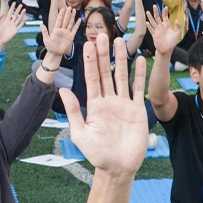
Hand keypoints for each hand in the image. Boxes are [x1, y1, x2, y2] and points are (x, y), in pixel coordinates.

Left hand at [0, 2, 26, 49]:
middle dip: (18, 10)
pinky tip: (25, 18)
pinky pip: (20, 25)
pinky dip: (23, 22)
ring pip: (18, 19)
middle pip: (15, 15)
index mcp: (6, 20)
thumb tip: (2, 14)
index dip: (12, 8)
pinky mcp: (15, 30)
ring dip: (21, 14)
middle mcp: (11, 22)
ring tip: (24, 10)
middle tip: (21, 5)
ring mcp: (13, 26)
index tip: (14, 3)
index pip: (10, 12)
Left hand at [40, 6, 79, 56]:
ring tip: (74, 10)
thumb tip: (41, 24)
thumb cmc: (50, 47)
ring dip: (72, 17)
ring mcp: (67, 33)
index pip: (59, 20)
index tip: (63, 8)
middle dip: (67, 13)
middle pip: (65, 20)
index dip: (61, 14)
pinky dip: (77, 24)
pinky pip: (74, 29)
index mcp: (56, 30)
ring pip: (70, 23)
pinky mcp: (71, 37)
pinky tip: (79, 20)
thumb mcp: (46, 39)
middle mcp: (62, 30)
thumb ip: (44, 31)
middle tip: (69, 7)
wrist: (55, 53)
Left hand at [59, 35, 147, 173]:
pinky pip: (138, 89)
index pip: (91, 79)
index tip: (86, 45)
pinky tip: (140, 60)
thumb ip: (73, 110)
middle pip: (105, 72)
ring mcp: (123, 104)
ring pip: (122, 76)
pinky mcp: (137, 110)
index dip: (89, 62)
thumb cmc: (96, 154)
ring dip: (120, 59)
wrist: (118, 168)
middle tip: (101, 35)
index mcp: (94, 105)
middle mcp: (108, 101)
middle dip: (103, 55)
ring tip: (118, 41)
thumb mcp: (80, 132)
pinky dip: (139, 74)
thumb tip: (62, 89)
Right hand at [146, 6, 181, 54]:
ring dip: (150, 17)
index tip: (166, 7)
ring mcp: (157, 30)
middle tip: (154, 6)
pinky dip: (149, 26)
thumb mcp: (177, 33)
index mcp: (167, 25)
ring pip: (153, 22)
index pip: (165, 17)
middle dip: (156, 11)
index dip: (165, 12)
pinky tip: (147, 23)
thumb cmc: (172, 41)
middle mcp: (161, 26)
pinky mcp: (154, 35)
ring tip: (147, 12)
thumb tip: (176, 19)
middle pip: (157, 17)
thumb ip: (177, 26)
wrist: (167, 49)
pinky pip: (151, 29)